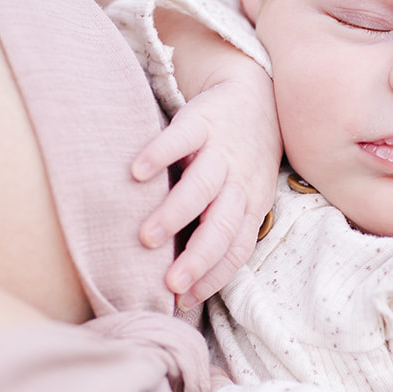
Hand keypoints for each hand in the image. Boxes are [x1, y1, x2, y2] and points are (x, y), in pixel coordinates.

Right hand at [132, 69, 280, 305]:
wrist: (254, 93)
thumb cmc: (242, 158)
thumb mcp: (245, 194)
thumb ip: (222, 227)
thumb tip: (189, 277)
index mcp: (251, 204)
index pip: (236, 248)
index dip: (214, 275)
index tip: (185, 298)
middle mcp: (240, 181)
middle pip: (221, 226)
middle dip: (197, 257)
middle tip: (169, 282)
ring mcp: (222, 150)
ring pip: (203, 186)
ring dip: (175, 214)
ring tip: (146, 238)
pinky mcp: (202, 120)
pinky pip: (182, 137)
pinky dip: (160, 154)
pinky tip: (137, 172)